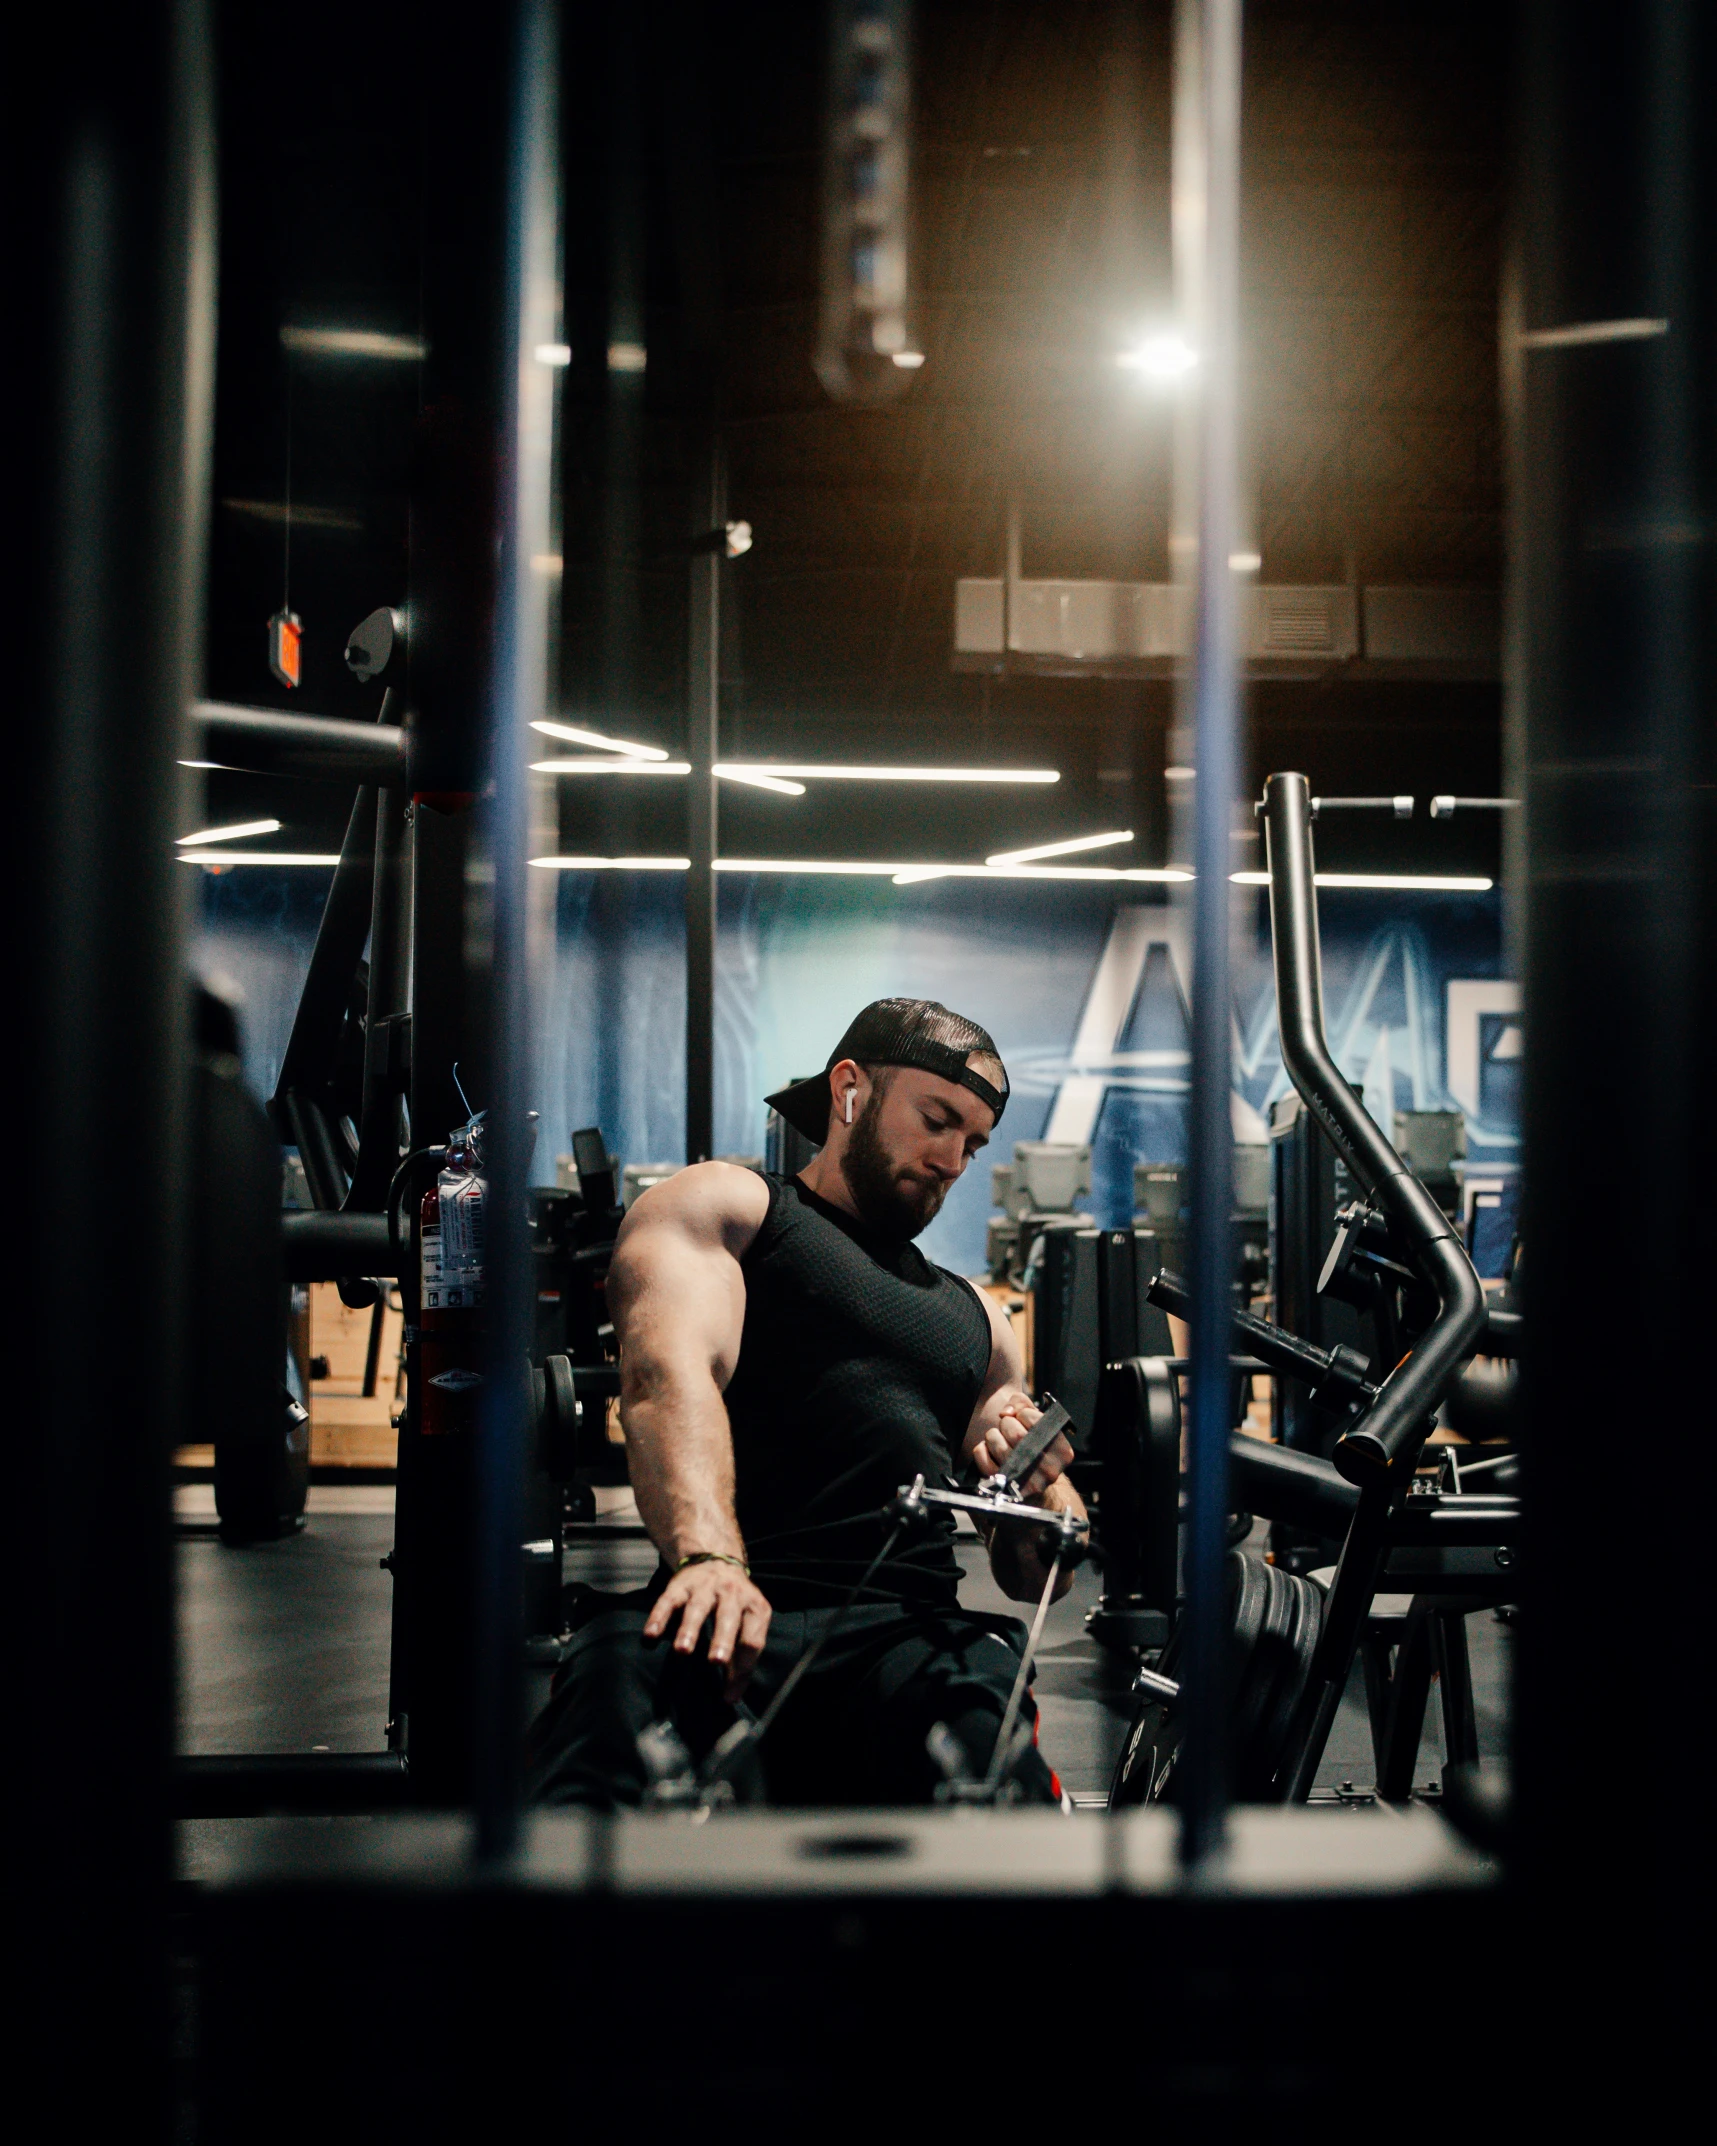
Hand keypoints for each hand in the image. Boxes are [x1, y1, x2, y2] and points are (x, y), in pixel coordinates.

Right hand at [644, 1558, 772, 1701]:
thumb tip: (731, 1695)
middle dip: (723, 1639)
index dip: (742, 1668)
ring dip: (690, 1629)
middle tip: (716, 1661)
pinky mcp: (680, 1584)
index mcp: (754, 1607)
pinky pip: (668, 1600)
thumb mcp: (747, 1623)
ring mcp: (705, 1587)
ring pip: (697, 1608)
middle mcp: (732, 1594)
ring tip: (683, 1650)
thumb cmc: (734, 1605)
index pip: (752, 1639)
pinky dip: (659, 1617)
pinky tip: (651, 1634)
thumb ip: (741, 1657)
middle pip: (728, 1618)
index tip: (728, 1695)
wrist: (716, 1559)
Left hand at [968, 1391, 1073, 1497]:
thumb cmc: (1036, 1447)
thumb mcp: (1038, 1422)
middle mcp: (1049, 1469)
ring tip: (999, 1440)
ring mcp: (1028, 1482)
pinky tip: (990, 1452)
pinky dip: (982, 1450)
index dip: (1022, 1413)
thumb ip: (1022, 1404)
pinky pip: (984, 1460)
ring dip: (992, 1436)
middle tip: (1007, 1428)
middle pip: (1015, 1433)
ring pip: (998, 1446)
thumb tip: (1006, 1412)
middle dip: (1006, 1424)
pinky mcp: (1007, 1489)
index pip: (1034, 1419)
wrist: (1036, 1486)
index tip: (1021, 1419)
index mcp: (1062, 1451)